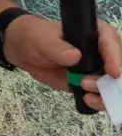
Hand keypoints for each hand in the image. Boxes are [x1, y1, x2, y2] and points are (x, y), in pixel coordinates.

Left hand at [3, 13, 117, 113]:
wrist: (23, 50)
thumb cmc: (34, 36)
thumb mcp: (41, 38)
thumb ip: (56, 47)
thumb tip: (75, 56)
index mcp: (96, 33)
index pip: (112, 43)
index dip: (116, 58)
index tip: (114, 73)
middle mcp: (102, 52)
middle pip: (119, 67)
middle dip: (115, 81)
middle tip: (96, 87)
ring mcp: (97, 69)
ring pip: (113, 84)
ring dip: (108, 94)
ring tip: (89, 96)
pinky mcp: (89, 84)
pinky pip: (101, 95)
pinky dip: (99, 101)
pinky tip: (89, 102)